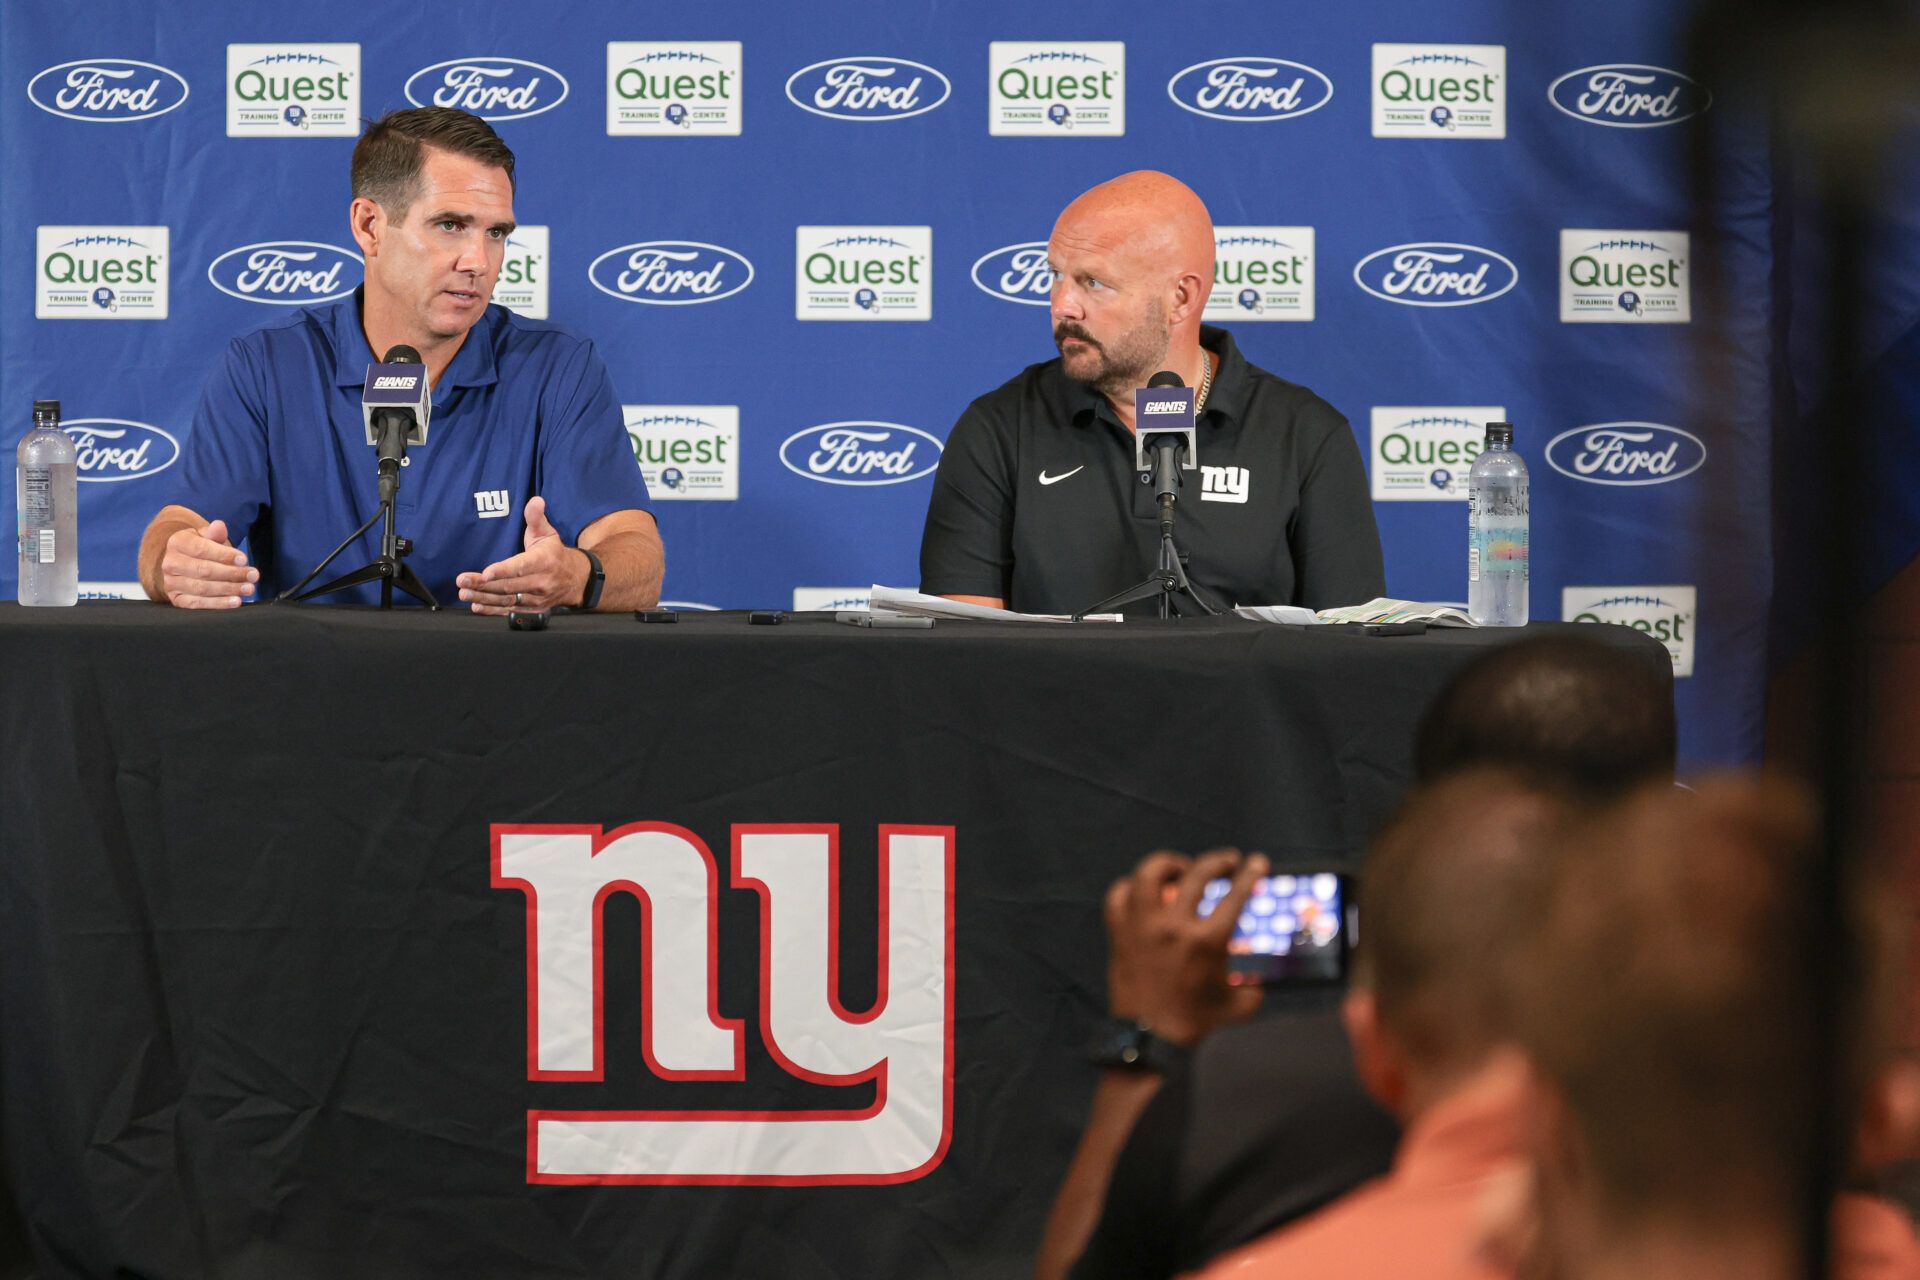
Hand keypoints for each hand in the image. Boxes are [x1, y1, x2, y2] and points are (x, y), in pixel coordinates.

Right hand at [161, 519, 256, 608]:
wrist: (187, 563)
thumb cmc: (202, 549)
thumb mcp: (208, 537)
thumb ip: (215, 533)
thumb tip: (219, 525)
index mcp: (177, 542)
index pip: (201, 549)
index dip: (224, 556)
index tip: (244, 560)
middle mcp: (170, 563)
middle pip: (204, 570)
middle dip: (232, 574)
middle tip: (253, 575)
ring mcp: (171, 583)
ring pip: (203, 588)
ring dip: (229, 590)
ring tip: (248, 588)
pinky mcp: (177, 599)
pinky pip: (198, 604)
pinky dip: (218, 604)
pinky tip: (235, 601)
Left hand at [456, 496, 586, 614]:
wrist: (575, 580)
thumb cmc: (554, 553)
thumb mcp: (548, 532)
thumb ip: (536, 517)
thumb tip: (536, 500)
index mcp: (544, 561)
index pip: (521, 566)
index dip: (503, 571)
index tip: (486, 573)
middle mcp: (541, 582)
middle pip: (508, 585)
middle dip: (483, 585)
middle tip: (462, 581)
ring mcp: (537, 598)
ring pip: (507, 600)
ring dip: (484, 598)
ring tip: (464, 593)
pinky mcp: (533, 609)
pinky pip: (510, 611)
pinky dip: (493, 611)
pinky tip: (476, 606)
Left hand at [1103, 849, 1268, 1045]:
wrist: (1150, 1041)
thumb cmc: (1195, 1023)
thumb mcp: (1236, 1006)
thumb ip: (1253, 989)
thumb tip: (1258, 980)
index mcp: (1207, 941)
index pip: (1236, 894)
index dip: (1250, 873)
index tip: (1256, 861)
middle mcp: (1174, 926)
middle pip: (1198, 874)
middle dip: (1219, 861)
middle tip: (1228, 860)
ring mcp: (1142, 927)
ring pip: (1150, 873)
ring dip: (1169, 863)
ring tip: (1181, 866)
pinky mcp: (1119, 934)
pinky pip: (1118, 896)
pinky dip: (1130, 888)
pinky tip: (1142, 890)